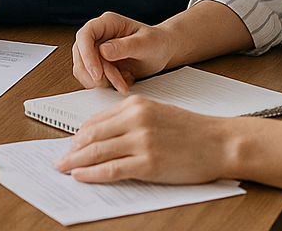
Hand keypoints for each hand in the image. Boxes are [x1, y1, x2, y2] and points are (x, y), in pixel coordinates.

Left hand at [55, 95, 230, 184]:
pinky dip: (93, 173)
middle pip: (92, 135)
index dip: (79, 134)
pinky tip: (81, 176)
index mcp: (136, 105)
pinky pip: (113, 169)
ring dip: (76, 162)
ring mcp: (142, 141)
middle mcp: (136, 119)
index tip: (71, 144)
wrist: (221, 142)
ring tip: (64, 169)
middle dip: (72, 149)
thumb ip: (130, 120)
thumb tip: (102, 135)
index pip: (96, 120)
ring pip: (97, 151)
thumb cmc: (192, 130)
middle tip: (60, 159)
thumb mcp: (157, 112)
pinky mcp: (149, 163)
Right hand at [71, 11, 177, 92]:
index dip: (86, 54)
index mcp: (107, 23)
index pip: (85, 35)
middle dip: (92, 72)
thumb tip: (103, 51)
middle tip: (108, 83)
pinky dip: (105, 84)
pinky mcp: (99, 63)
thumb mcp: (146, 44)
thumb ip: (125, 47)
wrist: (163, 52)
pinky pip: (92, 78)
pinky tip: (122, 82)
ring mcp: (97, 49)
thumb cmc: (157, 43)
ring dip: (101, 81)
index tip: (97, 73)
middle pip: (80, 54)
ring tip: (122, 82)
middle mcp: (99, 35)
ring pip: (83, 68)